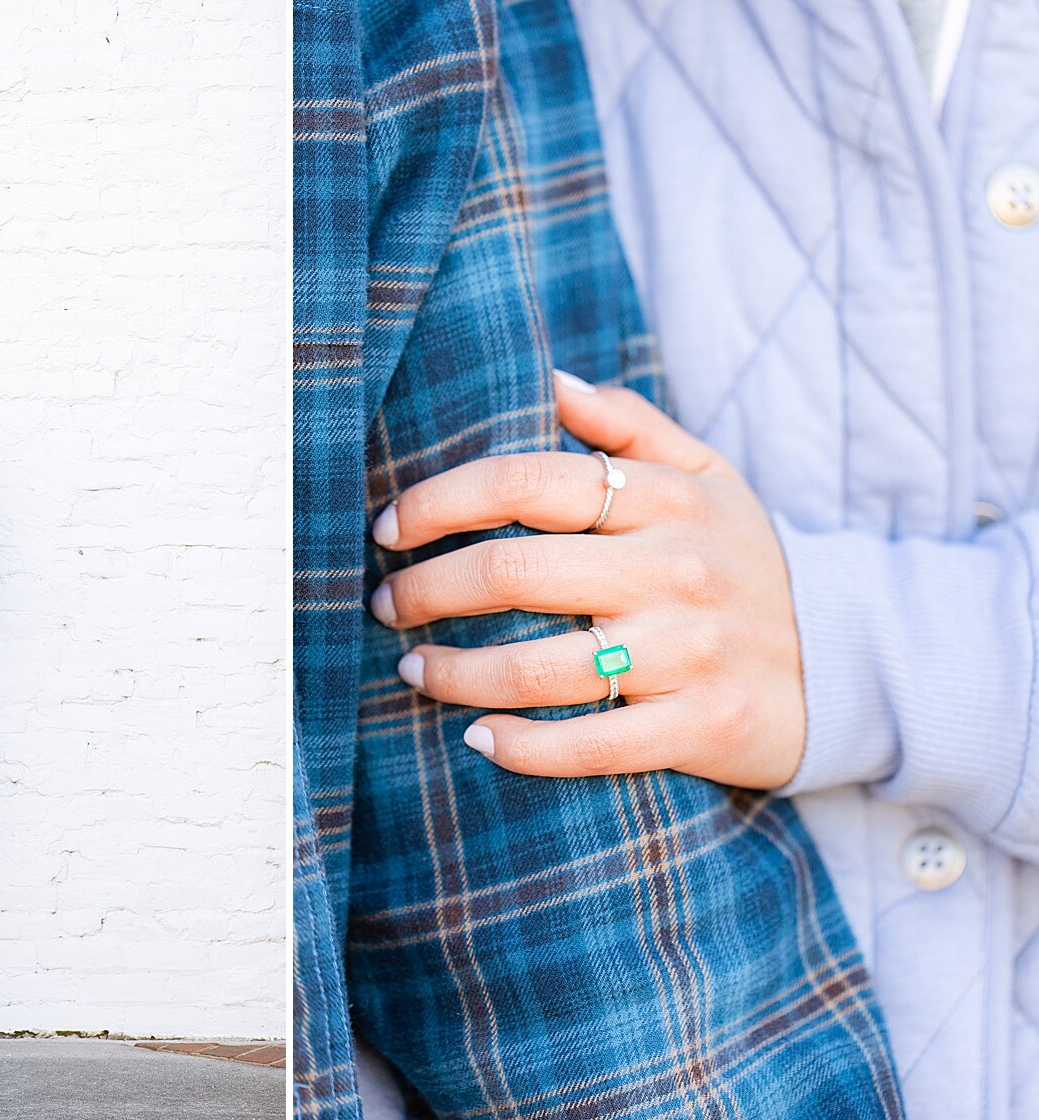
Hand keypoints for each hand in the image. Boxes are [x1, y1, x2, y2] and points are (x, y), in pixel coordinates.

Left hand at [368, 371, 806, 789]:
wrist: (844, 662)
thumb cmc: (743, 562)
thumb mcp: (710, 475)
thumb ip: (633, 425)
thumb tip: (552, 383)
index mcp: (666, 499)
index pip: (526, 481)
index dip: (439, 502)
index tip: (388, 528)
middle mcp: (674, 570)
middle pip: (512, 572)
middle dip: (426, 590)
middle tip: (386, 605)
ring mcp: (690, 653)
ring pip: (537, 667)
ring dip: (453, 672)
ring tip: (411, 670)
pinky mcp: (703, 728)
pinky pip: (590, 744)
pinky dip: (520, 746)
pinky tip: (476, 736)